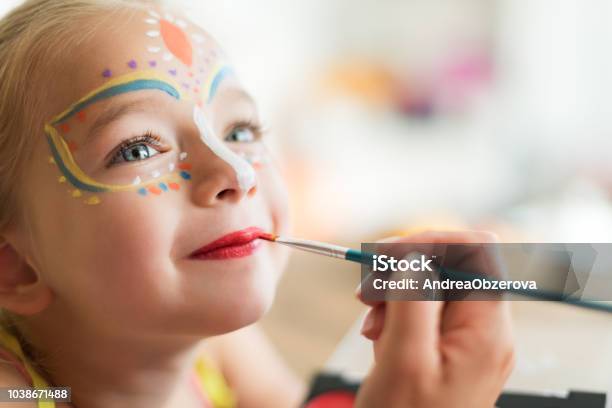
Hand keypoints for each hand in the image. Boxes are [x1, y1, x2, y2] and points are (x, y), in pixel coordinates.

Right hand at [355, 231, 514, 407]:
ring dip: (396, 295)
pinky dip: (397, 314)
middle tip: (367, 293)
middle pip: (453, 267)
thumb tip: (415, 255)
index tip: (390, 255)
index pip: (478, 253)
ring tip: (372, 326)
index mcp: (486, 332)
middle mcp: (485, 331)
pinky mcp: (449, 349)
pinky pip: (426, 311)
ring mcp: (468, 341)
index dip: (434, 242)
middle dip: (406, 270)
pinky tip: (380, 338)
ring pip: (434, 287)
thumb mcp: (403, 360)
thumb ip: (413, 298)